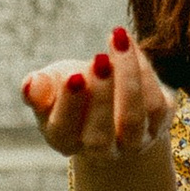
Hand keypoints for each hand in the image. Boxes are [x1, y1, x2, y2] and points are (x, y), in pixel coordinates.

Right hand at [23, 28, 172, 161]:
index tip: (74, 76)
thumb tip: (31, 86)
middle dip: (100, 97)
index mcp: (64, 140)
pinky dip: (145, 71)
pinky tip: (129, 44)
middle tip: (98, 60)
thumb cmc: (75, 89)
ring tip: (118, 40)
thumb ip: (39, 87)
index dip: (69, 105)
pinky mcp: (158, 127)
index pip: (63, 131)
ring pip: (133, 119)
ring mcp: (132, 143)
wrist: (113, 98)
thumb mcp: (53, 85)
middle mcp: (99, 151)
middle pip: (99, 136)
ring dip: (128, 77)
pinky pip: (156, 104)